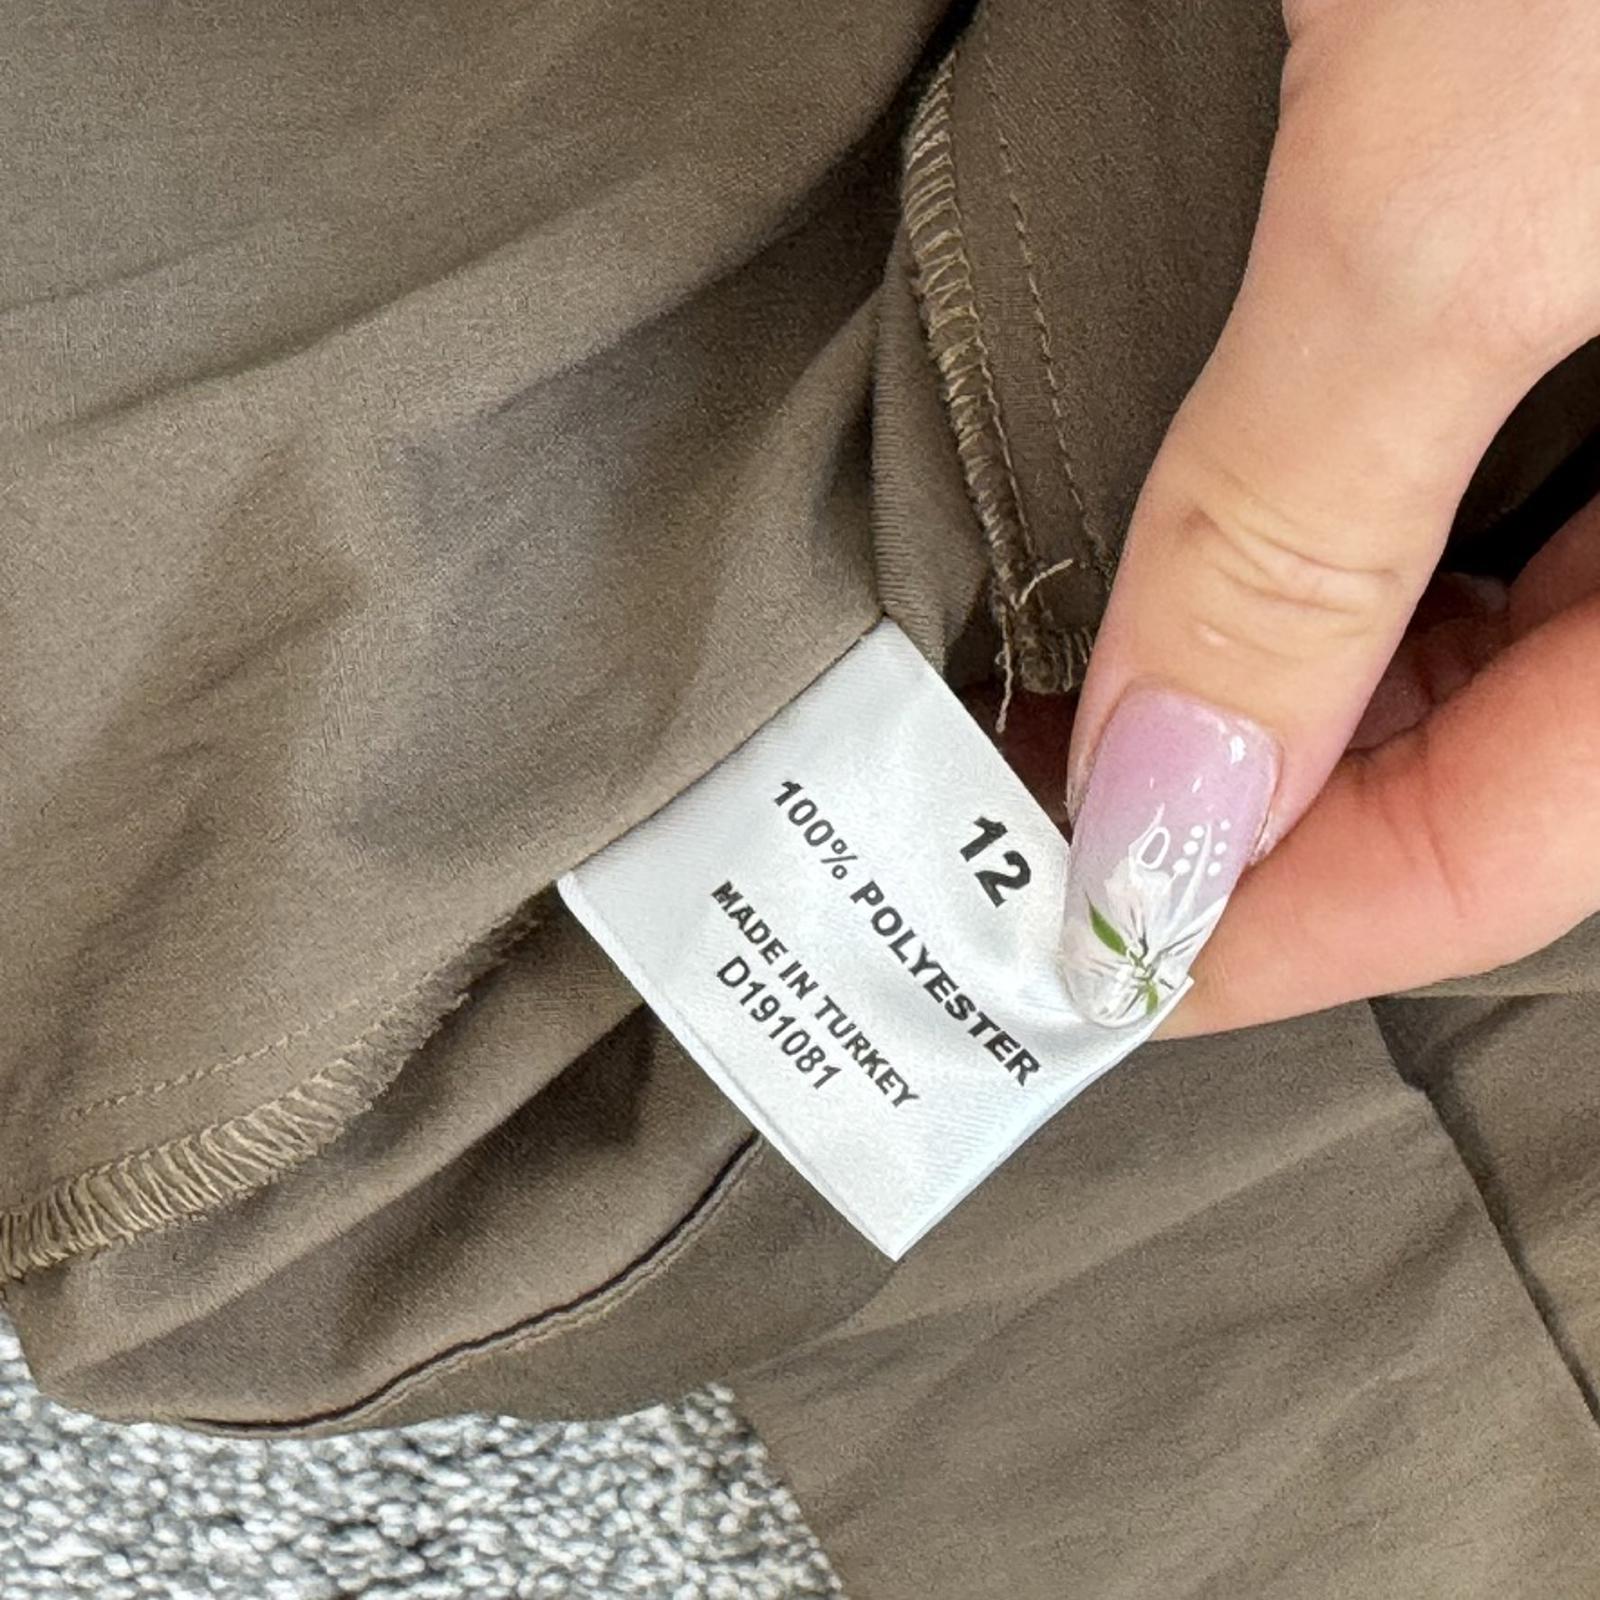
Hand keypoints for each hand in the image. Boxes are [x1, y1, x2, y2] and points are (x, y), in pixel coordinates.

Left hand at [1057, 0, 1599, 1033]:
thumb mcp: (1489, 181)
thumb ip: (1313, 519)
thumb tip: (1166, 802)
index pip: (1532, 845)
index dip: (1287, 931)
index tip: (1079, 968)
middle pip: (1506, 744)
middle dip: (1261, 816)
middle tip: (1037, 842)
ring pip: (1488, 622)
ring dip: (1276, 692)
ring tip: (1078, 730)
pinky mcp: (1574, 255)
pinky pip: (1471, 475)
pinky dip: (1320, 545)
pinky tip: (1202, 565)